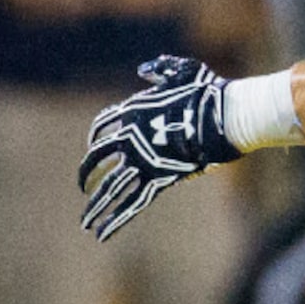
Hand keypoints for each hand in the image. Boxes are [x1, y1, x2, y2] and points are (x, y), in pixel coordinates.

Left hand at [78, 56, 239, 240]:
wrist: (222, 115)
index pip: (103, 126)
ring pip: (111, 186)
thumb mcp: (182, 71)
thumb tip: (144, 70)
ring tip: (85, 222)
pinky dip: (115, 220)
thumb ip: (161, 69)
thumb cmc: (207, 92)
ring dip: (96, 206)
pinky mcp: (157, 178)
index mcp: (132, 111)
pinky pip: (133, 203)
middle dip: (87, 174)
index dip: (96, 139)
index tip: (94, 147)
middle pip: (98, 159)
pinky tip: (100, 234)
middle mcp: (129, 137)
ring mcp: (141, 159)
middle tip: (82, 187)